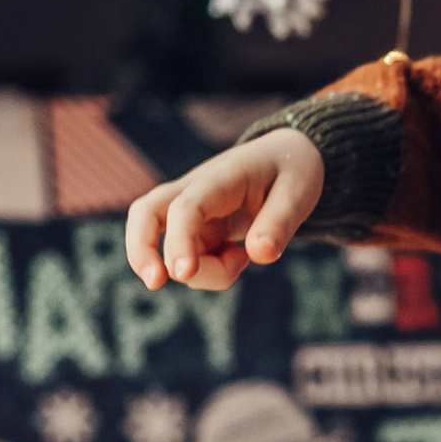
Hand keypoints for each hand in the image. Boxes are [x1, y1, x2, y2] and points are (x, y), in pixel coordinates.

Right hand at [124, 129, 323, 290]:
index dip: (179, 240)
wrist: (284, 157)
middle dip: (141, 251)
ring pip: (166, 246)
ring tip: (240, 258)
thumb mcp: (299, 193)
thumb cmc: (291, 171)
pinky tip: (236, 257)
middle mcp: (194, 191)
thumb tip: (260, 256)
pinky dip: (208, 271)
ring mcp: (190, 212)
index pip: (186, 207)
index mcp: (221, 178)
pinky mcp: (194, 230)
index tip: (184, 273)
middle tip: (155, 284)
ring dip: (199, 271)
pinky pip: (187, 258)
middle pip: (144, 214)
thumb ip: (280, 224)